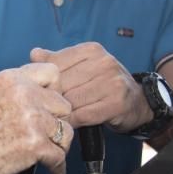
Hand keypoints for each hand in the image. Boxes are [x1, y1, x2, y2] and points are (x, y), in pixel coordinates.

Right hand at [0, 63, 72, 173]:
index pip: (53, 72)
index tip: (48, 104)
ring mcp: (31, 119)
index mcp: (12, 79)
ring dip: (58, 144)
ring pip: (66, 131)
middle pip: (64, 105)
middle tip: (43, 132)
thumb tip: (54, 94)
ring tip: (46, 151)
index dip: (55, 89)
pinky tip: (51, 167)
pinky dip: (56, 165)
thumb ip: (23, 89)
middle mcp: (24, 94)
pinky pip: (60, 155)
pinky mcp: (36, 144)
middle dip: (57, 121)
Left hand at [31, 44, 151, 131]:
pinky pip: (83, 115)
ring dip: (62, 112)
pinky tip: (70, 123)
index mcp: (91, 50)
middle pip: (62, 84)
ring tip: (56, 117)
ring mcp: (112, 82)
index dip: (46, 82)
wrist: (138, 102)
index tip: (42, 93)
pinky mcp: (116, 103)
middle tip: (45, 109)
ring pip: (71, 100)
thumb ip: (58, 60)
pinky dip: (73, 121)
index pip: (55, 64)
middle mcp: (103, 62)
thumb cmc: (103, 85)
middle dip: (53, 99)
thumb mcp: (83, 67)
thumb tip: (34, 54)